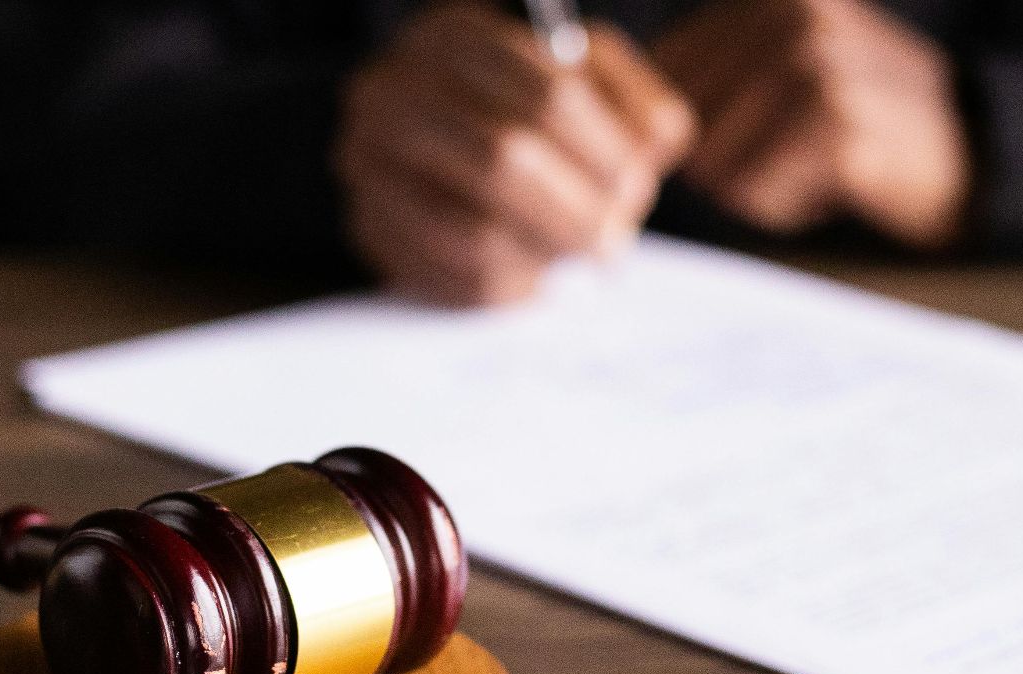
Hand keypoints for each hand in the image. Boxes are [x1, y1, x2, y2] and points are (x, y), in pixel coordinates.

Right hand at [336, 2, 694, 305]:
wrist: (439, 134)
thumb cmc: (527, 105)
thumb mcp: (587, 78)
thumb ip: (634, 102)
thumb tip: (654, 145)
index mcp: (452, 36)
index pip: (547, 96)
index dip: (605, 153)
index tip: (635, 188)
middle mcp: (391, 92)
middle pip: (504, 161)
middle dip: (576, 212)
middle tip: (614, 241)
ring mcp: (368, 164)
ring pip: (474, 232)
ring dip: (544, 256)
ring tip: (576, 257)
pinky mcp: (368, 228)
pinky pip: (449, 278)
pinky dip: (509, 287)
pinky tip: (536, 275)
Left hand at [653, 0, 968, 249]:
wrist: (963, 149)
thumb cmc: (855, 118)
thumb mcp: (788, 63)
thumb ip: (710, 69)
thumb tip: (625, 114)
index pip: (666, 71)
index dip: (685, 125)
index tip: (741, 133)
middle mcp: (791, 15)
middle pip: (684, 123)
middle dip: (721, 158)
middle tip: (788, 152)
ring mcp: (816, 66)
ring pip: (715, 162)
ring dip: (753, 185)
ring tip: (810, 164)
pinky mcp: (835, 126)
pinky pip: (757, 192)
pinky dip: (783, 205)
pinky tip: (829, 183)